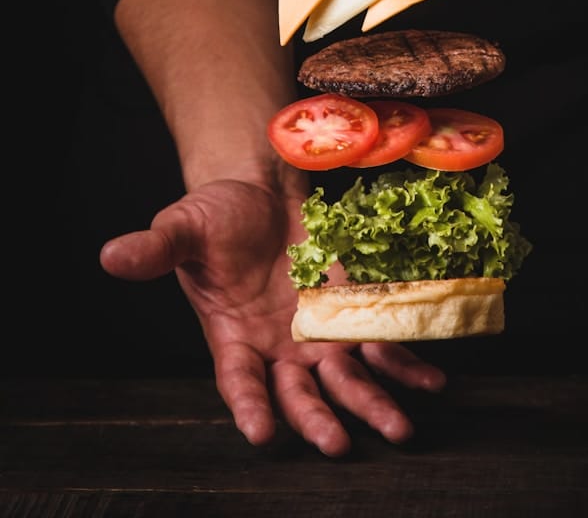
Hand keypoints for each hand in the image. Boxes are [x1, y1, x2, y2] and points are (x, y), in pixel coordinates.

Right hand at [99, 179, 445, 455]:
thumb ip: (155, 248)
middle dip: (318, 420)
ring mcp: (316, 334)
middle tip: (337, 444)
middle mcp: (277, 347)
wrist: (260, 188)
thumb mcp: (183, 227)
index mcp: (231, 337)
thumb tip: (111, 255)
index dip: (250, 406)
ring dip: (372, 403)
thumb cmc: (215, 214)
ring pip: (346, 380)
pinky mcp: (349, 311)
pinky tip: (431, 381)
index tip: (260, 433)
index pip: (239, 382)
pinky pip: (380, 343)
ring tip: (400, 429)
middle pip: (298, 394)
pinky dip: (405, 362)